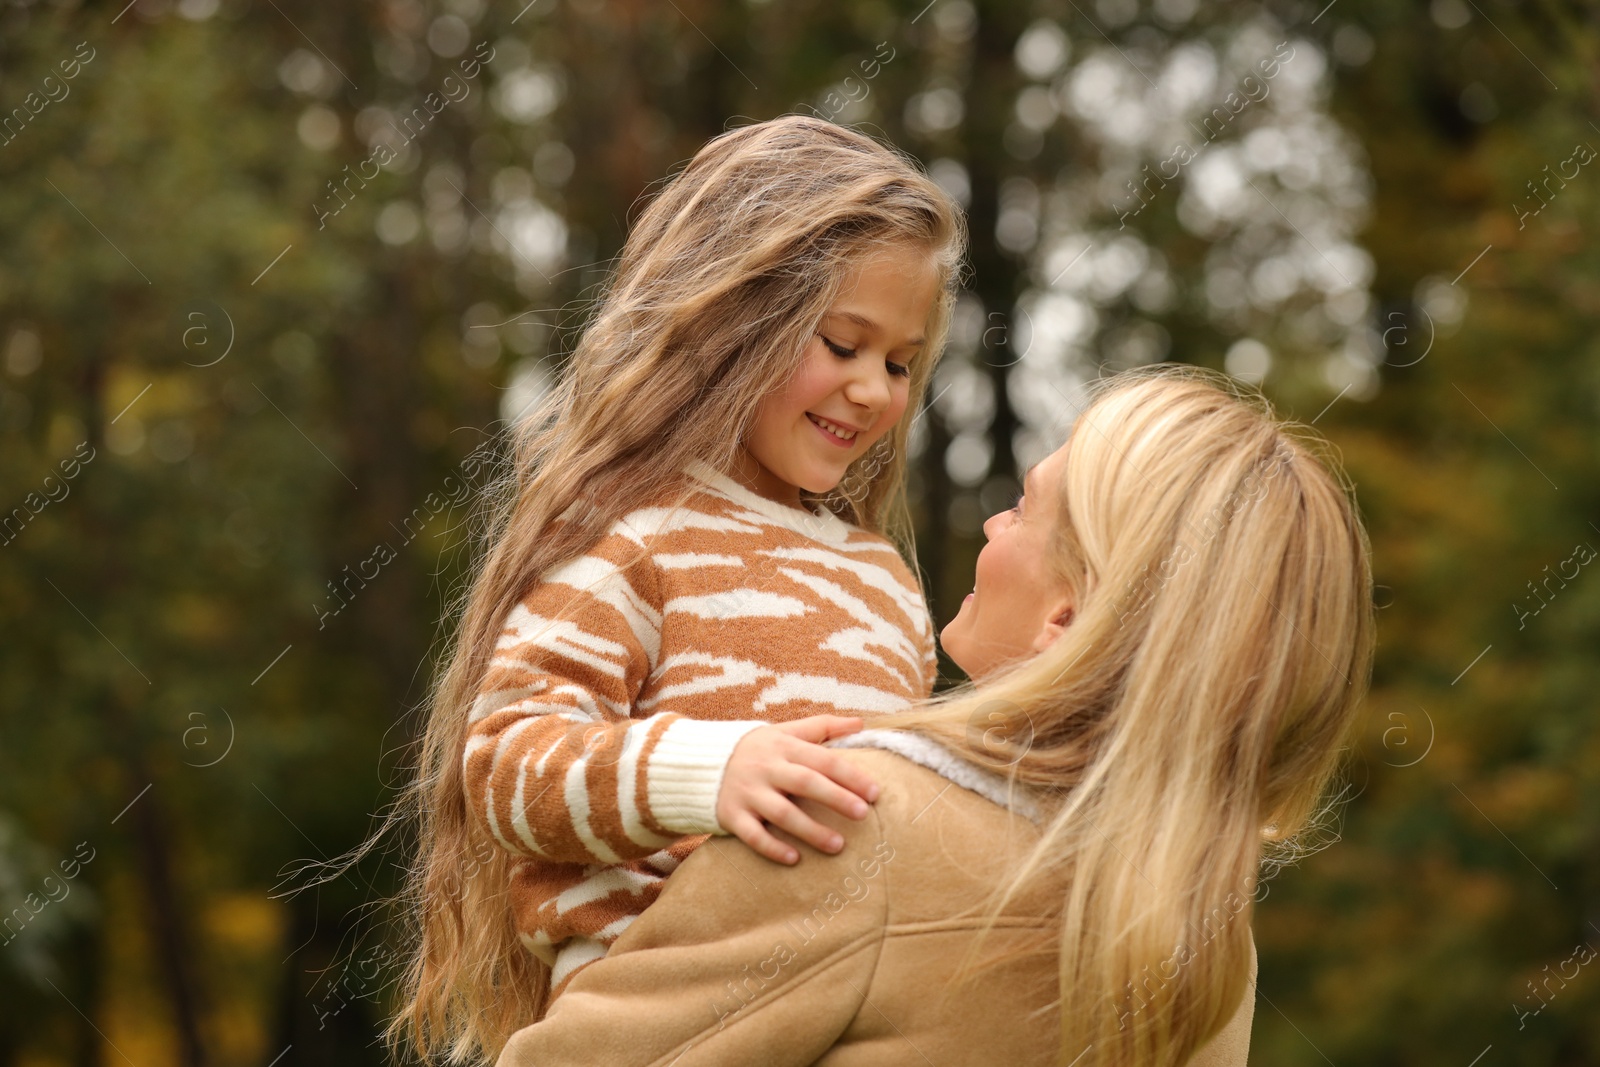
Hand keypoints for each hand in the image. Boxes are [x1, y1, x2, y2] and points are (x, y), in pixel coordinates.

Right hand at [714, 715, 879, 864]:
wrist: (699, 762)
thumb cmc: (755, 749)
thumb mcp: (785, 731)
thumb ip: (822, 727)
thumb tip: (860, 722)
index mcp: (783, 746)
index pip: (823, 759)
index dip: (850, 775)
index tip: (874, 792)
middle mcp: (766, 768)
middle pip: (806, 783)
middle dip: (836, 798)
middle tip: (863, 814)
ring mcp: (747, 792)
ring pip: (782, 813)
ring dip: (811, 830)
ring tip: (838, 845)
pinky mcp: (731, 815)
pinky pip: (753, 835)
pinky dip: (773, 848)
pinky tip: (794, 859)